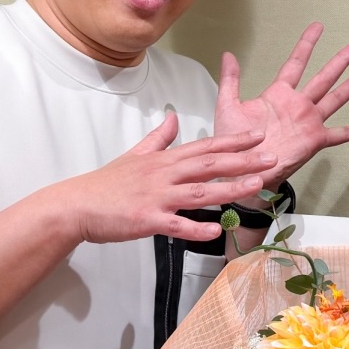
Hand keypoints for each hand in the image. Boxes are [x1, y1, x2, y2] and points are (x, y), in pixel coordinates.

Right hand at [65, 113, 275, 244]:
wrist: (77, 205)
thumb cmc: (106, 184)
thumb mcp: (134, 154)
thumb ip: (158, 138)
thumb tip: (172, 118)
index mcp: (164, 160)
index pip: (205, 147)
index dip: (233, 141)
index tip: (258, 135)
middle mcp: (164, 175)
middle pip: (209, 165)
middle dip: (243, 160)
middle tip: (272, 157)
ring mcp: (156, 197)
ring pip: (200, 192)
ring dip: (230, 188)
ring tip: (256, 185)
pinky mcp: (146, 220)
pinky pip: (176, 225)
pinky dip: (196, 228)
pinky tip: (217, 230)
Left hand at [214, 23, 348, 188]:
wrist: (241, 169)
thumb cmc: (233, 142)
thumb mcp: (228, 106)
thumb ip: (230, 80)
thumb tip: (228, 54)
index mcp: (278, 95)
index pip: (295, 63)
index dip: (306, 45)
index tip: (318, 27)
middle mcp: (298, 105)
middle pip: (323, 77)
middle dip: (339, 61)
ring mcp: (309, 122)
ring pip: (335, 99)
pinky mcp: (315, 140)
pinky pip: (342, 134)